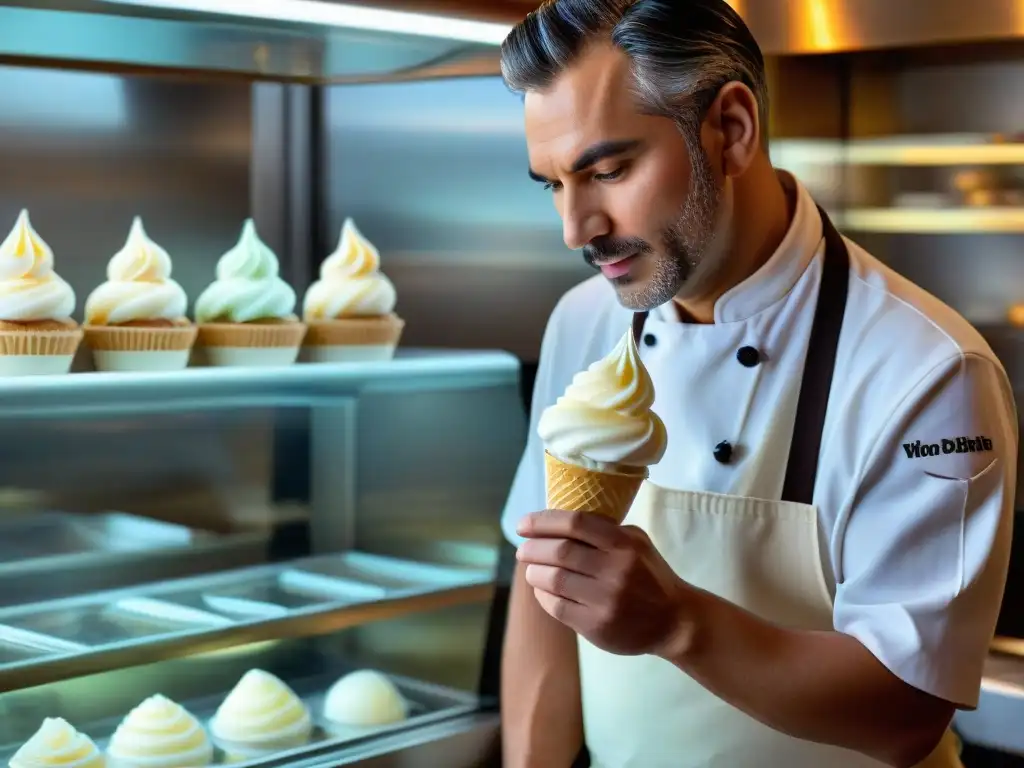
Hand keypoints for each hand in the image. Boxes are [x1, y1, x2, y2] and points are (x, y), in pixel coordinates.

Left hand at [516, 509, 694, 656]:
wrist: (674, 621)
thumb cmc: (649, 575)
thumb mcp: (637, 542)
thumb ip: (604, 530)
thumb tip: (556, 522)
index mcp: (624, 543)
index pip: (575, 523)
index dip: (543, 521)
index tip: (523, 524)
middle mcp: (615, 569)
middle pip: (560, 551)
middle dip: (533, 548)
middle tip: (523, 549)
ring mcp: (606, 600)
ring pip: (554, 580)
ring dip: (534, 572)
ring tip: (531, 569)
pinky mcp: (597, 626)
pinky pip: (557, 606)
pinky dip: (543, 595)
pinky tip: (542, 590)